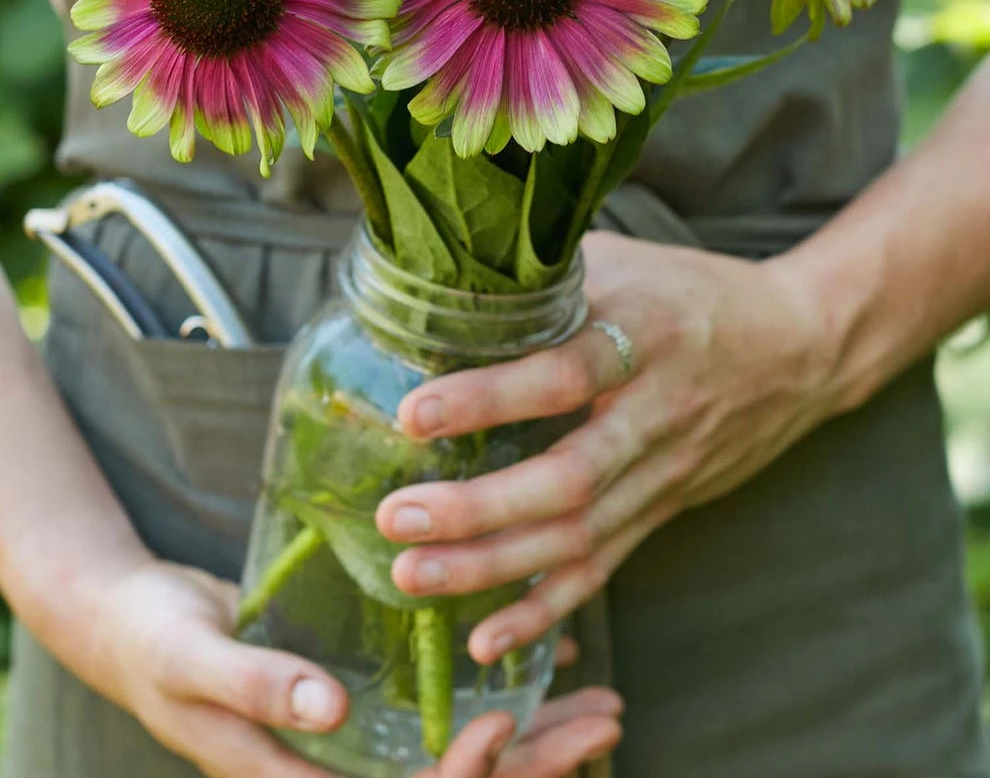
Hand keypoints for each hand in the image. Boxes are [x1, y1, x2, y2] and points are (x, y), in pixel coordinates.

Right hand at [92, 558, 620, 777]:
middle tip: (606, 723)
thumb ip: (255, 686)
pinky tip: (542, 655)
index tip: (503, 724)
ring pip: (458, 748)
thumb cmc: (152, 643)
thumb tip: (329, 715)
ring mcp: (355, 735)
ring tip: (602, 705)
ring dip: (533, 734)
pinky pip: (438, 701)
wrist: (131, 621)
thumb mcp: (194, 660)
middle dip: (532, 763)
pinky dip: (494, 685)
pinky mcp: (364, 691)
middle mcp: (339, 768)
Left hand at [377, 230, 835, 660]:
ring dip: (493, 566)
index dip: (489, 400)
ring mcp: (665, 470)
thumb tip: (450, 277)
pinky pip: (602, 568)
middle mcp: (657, 412)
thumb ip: (549, 276)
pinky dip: (544, 609)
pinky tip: (485, 636)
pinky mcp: (665, 508)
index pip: (564, 376)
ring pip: (580, 535)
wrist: (800, 346)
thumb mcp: (627, 261)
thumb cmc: (696, 291)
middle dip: (478, 509)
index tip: (414, 415)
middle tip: (397, 518)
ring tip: (411, 575)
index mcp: (645, 335)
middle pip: (570, 478)